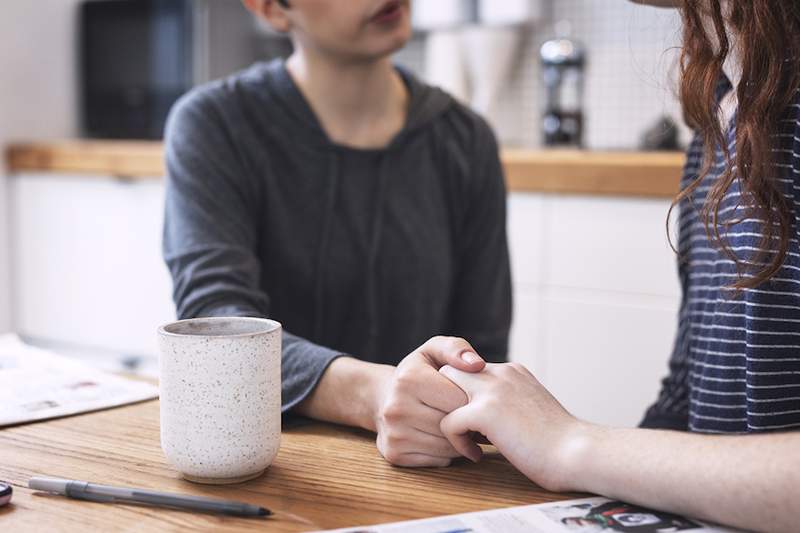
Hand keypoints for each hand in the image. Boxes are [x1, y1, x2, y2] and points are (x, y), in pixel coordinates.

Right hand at [372, 336, 485, 466]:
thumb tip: (477, 365)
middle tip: (473, 416)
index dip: (473, 400)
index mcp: (409, 379)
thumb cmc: (416, 372)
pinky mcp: (395, 454)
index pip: (459, 400)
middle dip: (468, 422)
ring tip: (460, 427)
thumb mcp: (433, 350)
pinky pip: (438, 460)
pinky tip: (444, 439)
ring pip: (448, 446)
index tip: (473, 398)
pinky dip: (448, 453)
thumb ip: (456, 349)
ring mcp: (394, 434)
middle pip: (453, 425)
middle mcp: (397, 408)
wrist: (381, 397)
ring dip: (461, 440)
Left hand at [439, 362, 592, 490]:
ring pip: (442, 393)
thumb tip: (486, 417)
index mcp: (512, 371)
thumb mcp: (531, 407)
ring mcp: (492, 391)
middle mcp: (500, 374)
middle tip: (459, 429)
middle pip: (449, 373)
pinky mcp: (484, 413)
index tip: (472, 423)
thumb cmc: (559, 441)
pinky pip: (448, 423)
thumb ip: (508, 402)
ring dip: (449, 418)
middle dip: (446, 399)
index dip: (462, 394)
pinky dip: (456, 443)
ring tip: (466, 441)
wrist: (577, 453)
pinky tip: (476, 454)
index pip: (468, 369)